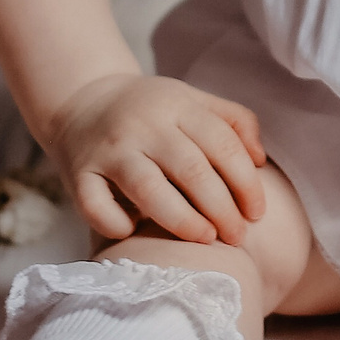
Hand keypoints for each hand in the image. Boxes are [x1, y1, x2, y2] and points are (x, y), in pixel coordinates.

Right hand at [40, 73, 267, 246]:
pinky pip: (97, 207)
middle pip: (191, 170)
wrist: (82, 100)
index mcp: (177, 104)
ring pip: (148, 190)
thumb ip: (234, 122)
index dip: (246, 183)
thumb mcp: (193, 101)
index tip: (257, 213)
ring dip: (182, 220)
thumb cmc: (151, 111)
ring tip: (205, 239)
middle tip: (238, 237)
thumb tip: (260, 161)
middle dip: (221, 209)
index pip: (221, 144)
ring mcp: (109, 150)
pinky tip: (134, 232)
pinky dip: (117, 224)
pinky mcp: (79, 173)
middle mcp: (143, 125)